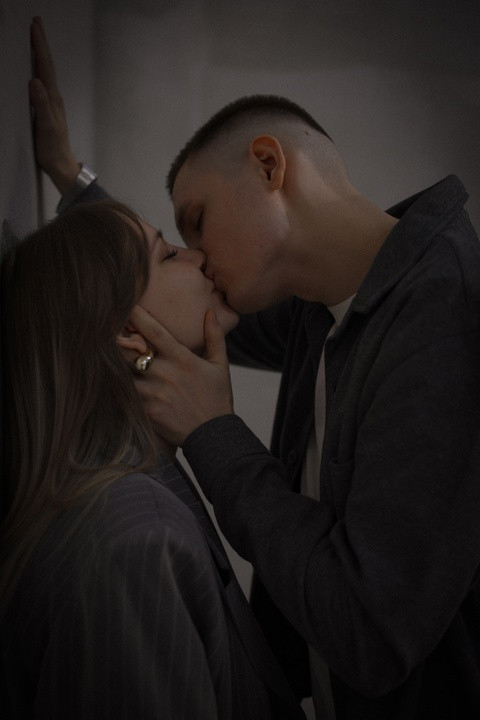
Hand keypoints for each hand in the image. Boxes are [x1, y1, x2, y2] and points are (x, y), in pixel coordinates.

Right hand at [29, 16, 78, 193]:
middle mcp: (53, 97)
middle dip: (41, 44)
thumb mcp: (46, 126)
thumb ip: (41, 104)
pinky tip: (36, 69)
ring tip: (36, 38)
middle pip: (47, 65)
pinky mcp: (47, 109)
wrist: (60, 164)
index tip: (35, 26)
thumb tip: (35, 81)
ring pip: (45, 72)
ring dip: (40, 54)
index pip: (45, 67)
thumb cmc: (52, 147)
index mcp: (52, 98)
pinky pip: (43, 82)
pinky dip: (39, 69)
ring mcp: (51, 102)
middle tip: (36, 23)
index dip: (40, 46)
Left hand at [120, 307, 234, 445]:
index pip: (154, 331)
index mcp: (182, 359)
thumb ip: (214, 336)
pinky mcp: (147, 410)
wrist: (213, 435)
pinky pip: (127, 394)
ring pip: (125, 373)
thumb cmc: (217, 398)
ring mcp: (154, 392)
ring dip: (117, 365)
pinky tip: (113, 381)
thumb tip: (210, 311)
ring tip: (103, 355)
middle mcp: (165, 373)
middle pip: (131, 351)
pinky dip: (122, 387)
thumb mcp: (220, 365)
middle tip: (107, 331)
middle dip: (118, 340)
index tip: (126, 305)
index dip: (138, 316)